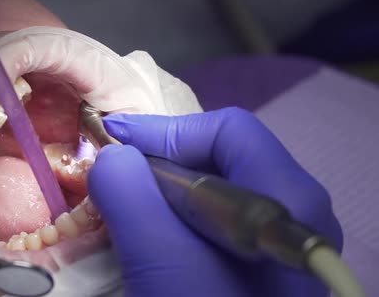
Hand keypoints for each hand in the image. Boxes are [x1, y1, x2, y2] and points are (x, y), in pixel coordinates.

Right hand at [87, 107, 341, 296]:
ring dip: (161, 196)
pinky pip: (214, 231)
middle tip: (112, 177)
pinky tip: (147, 243)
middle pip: (222, 161)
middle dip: (159, 164)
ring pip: (214, 198)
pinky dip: (174, 226)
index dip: (163, 130)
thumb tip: (112, 159)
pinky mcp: (262, 276)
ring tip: (121, 209)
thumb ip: (131, 197)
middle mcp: (294, 215)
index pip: (225, 131)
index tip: (111, 141)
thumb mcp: (164, 266)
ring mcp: (279, 248)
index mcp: (289, 197)